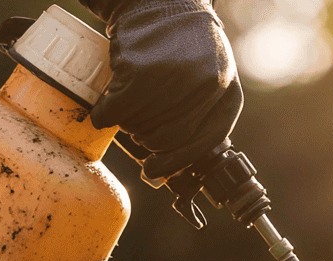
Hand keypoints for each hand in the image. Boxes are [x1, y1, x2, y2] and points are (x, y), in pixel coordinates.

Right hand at [85, 0, 243, 181]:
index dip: (178, 160)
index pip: (205, 140)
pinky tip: (105, 109)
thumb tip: (167, 164)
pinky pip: (118, 112)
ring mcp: (172, 79)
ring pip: (140, 127)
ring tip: (127, 105)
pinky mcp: (140, 71)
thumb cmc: (184, 42)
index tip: (156, 171)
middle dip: (148, 142)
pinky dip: (105, 115)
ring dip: (127, 125)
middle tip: (138, 130)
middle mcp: (204, 86)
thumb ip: (200, 112)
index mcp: (226, 90)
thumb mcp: (209, 75)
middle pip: (168, 138)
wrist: (162, 0)